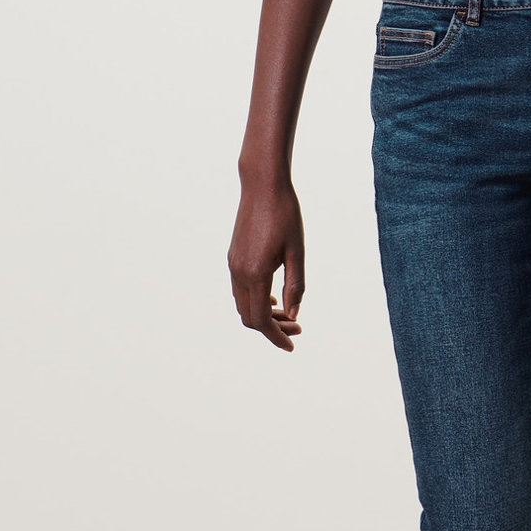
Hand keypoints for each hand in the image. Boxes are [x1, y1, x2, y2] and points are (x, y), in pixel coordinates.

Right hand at [229, 176, 304, 350]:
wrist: (262, 185)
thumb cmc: (284, 214)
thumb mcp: (297, 252)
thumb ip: (295, 285)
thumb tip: (294, 315)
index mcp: (255, 273)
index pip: (261, 320)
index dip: (275, 337)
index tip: (291, 346)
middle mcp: (239, 272)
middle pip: (249, 317)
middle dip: (272, 328)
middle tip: (298, 328)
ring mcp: (233, 264)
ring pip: (243, 304)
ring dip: (264, 315)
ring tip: (290, 316)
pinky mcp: (234, 257)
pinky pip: (241, 290)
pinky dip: (256, 301)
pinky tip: (275, 298)